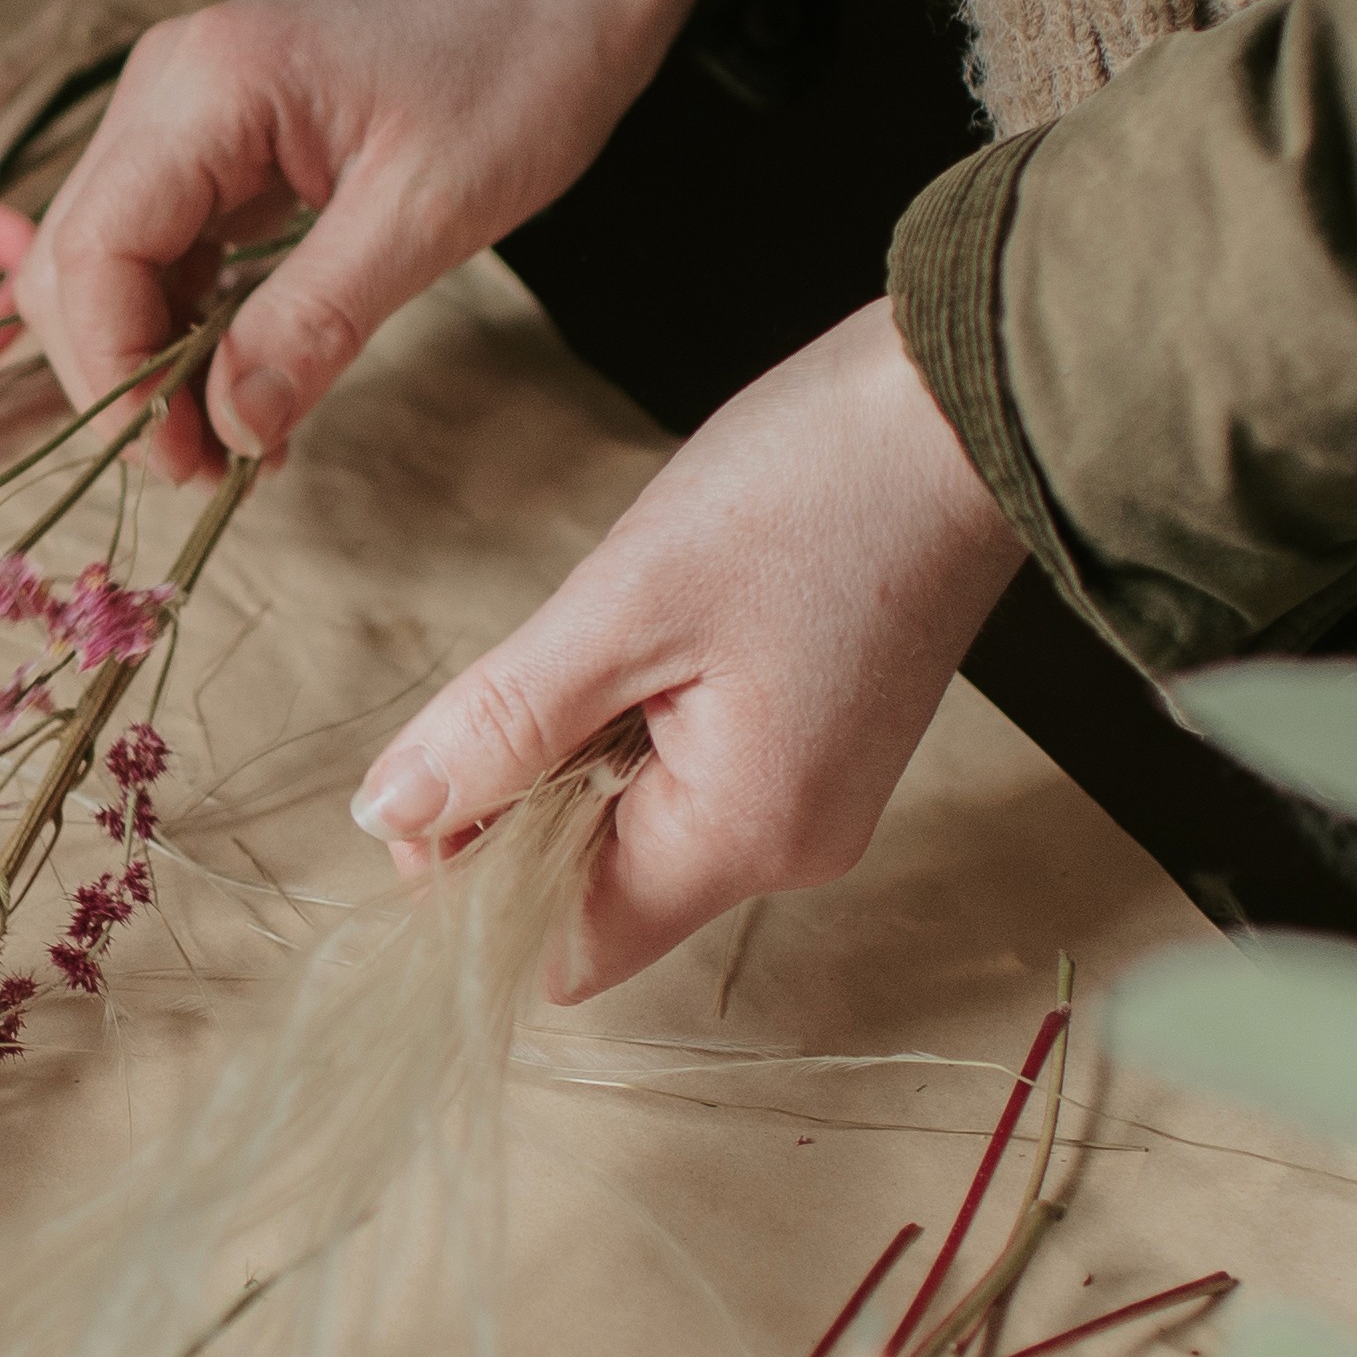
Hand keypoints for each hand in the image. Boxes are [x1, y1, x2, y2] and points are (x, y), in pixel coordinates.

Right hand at [16, 0, 715, 480]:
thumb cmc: (515, 70)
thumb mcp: (427, 212)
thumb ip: (317, 321)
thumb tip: (231, 428)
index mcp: (205, 85)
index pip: (92, 250)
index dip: (116, 373)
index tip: (185, 461)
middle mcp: (166, 87)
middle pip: (74, 261)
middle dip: (122, 378)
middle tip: (210, 469)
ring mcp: (183, 110)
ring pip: (106, 262)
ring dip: (149, 360)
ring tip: (236, 440)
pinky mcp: (216, 140)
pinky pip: (162, 248)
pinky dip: (187, 325)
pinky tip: (248, 381)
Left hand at [353, 301, 1031, 1000]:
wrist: (965, 405)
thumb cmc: (810, 488)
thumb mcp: (623, 604)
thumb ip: (503, 724)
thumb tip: (392, 815)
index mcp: (743, 835)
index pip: (570, 951)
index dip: (475, 889)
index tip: (435, 778)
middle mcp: (791, 846)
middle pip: (602, 893)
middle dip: (525, 808)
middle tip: (518, 681)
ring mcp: (817, 798)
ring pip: (641, 829)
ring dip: (580, 757)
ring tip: (604, 637)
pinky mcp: (824, 744)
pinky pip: (694, 777)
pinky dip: (639, 725)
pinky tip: (653, 634)